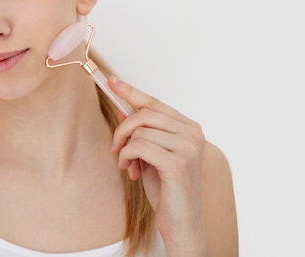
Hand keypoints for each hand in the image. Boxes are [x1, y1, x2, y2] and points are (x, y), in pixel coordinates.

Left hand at [109, 76, 207, 250]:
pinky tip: (129, 171)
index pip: (155, 103)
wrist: (181, 223)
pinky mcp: (178, 162)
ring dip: (124, 148)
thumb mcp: (149, 155)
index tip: (111, 81)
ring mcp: (188, 147)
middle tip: (114, 148)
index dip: (131, 91)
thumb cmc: (167, 190)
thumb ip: (140, 132)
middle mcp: (192, 133)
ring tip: (126, 165)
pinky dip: (127, 157)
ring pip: (139, 130)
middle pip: (144, 114)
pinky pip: (139, 146)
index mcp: (189, 128)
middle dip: (121, 129)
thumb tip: (122, 107)